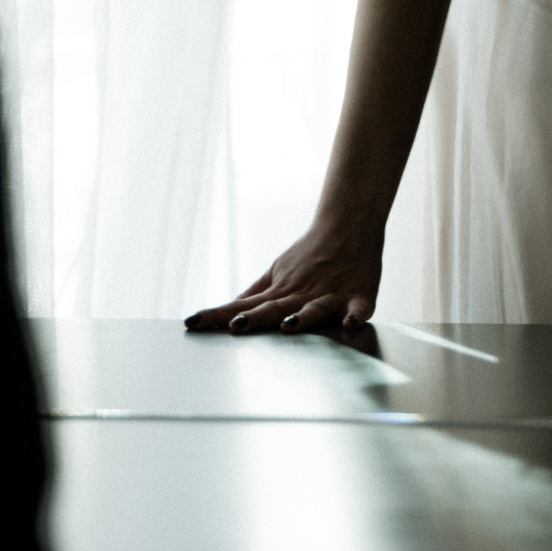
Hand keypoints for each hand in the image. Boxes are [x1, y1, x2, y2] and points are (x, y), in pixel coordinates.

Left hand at [184, 225, 381, 334]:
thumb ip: (255, 295)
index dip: (218, 315)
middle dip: (255, 318)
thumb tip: (228, 310)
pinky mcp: (359, 295)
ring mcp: (330, 294)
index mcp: (279, 291)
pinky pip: (360, 308)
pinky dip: (357, 314)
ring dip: (302, 318)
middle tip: (235, 327)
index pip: (242, 306)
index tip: (192, 323)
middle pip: (274, 308)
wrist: (349, 223)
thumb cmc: (310, 253)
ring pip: (314, 309)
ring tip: (289, 325)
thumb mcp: (277, 271)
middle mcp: (300, 294)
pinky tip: (351, 322)